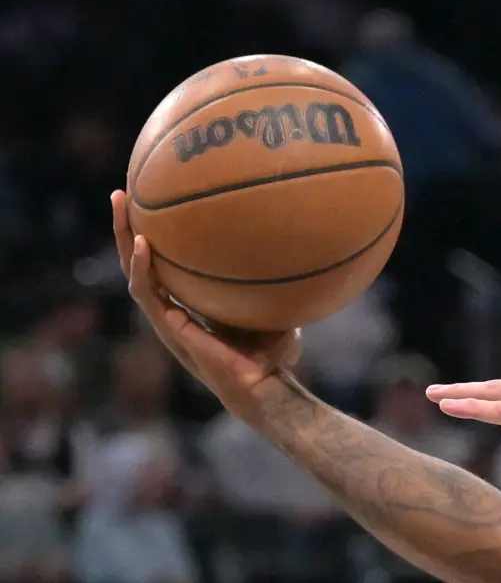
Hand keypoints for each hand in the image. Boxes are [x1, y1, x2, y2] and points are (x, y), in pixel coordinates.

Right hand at [112, 191, 300, 424]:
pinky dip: (142, 267)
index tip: (154, 205)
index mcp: (190, 305)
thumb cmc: (273, 356)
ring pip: (134, 272)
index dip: (156, 239)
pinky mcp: (169, 329)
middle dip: (127, 227)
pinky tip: (142, 242)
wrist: (264, 388)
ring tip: (120, 203)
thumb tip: (298, 252)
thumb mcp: (274, 310)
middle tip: (122, 194)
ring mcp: (167, 319)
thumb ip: (274, 286)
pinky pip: (147, 293)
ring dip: (123, 237)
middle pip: (141, 262)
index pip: (165, 267)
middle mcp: (172, 310)